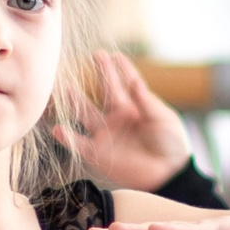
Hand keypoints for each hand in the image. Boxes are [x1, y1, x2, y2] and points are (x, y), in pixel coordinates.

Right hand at [62, 51, 192, 190]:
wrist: (169, 176)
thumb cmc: (172, 146)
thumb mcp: (163, 120)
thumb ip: (147, 101)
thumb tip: (134, 81)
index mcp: (136, 108)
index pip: (126, 83)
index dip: (120, 68)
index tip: (114, 54)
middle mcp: (118, 118)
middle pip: (104, 92)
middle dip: (99, 73)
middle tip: (93, 55)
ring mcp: (106, 134)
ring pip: (85, 114)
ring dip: (74, 101)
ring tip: (63, 87)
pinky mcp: (99, 154)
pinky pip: (79, 144)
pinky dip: (67, 138)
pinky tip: (57, 129)